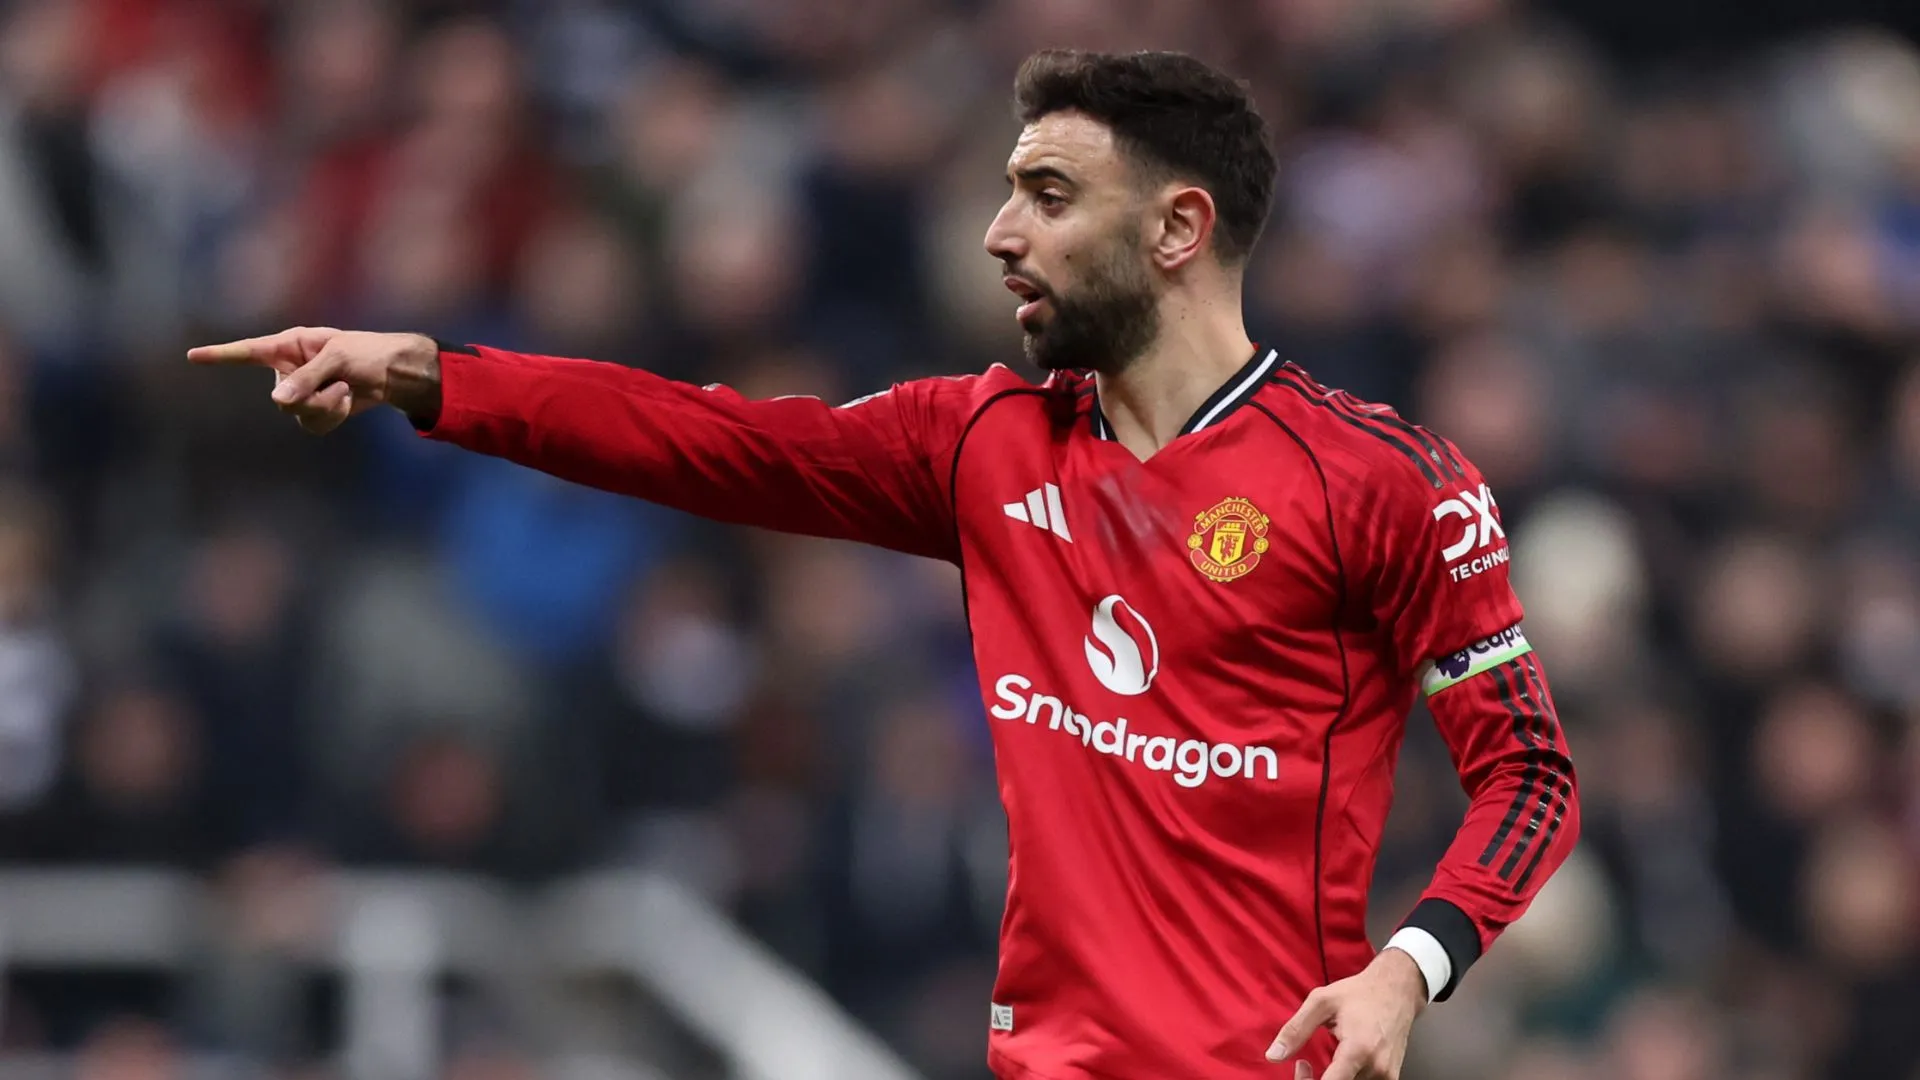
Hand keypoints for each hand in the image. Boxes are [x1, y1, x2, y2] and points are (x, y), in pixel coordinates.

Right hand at [187, 327, 440, 433]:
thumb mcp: (339, 358)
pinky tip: (346, 403)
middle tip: (339, 384)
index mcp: (289, 345)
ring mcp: (301, 391)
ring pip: (296, 414)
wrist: (393, 373)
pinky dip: (332, 416)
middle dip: (311, 398)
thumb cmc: (367, 353)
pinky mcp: (315, 408)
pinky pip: (312, 423)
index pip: (248, 351)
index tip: (193, 357)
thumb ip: (308, 377)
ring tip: (345, 390)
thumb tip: (277, 401)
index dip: (220, 355)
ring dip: (325, 408)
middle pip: (281, 397)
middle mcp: (289, 368)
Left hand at [1265, 948, 1426, 1079]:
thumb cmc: (1360, 993)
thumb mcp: (1321, 1002)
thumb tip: (1273, 1056)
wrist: (1397, 990)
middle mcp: (1377, 1068)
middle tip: (1304, 1065)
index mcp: (1358, 1050)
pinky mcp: (1391, 1079)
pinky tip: (1341, 1066)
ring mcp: (1387, 1076)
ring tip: (1327, 1060)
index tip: (1301, 1068)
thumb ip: (1295, 1029)